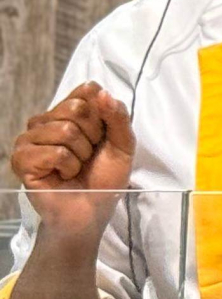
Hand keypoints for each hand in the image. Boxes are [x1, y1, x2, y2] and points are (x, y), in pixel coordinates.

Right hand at [10, 82, 137, 235]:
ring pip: (65, 130)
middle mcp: (45, 120)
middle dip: (93, 136)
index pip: (87, 90)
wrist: (90, 209)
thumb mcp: (123, 144)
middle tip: (88, 155)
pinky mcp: (21, 159)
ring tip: (75, 167)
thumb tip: (101, 92)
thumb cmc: (104, 177)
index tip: (102, 135)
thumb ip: (117, 116)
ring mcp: (29, 139)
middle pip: (76, 107)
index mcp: (68, 112)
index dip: (103, 113)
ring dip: (81, 155)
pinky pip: (54, 152)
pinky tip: (63, 176)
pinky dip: (68, 167)